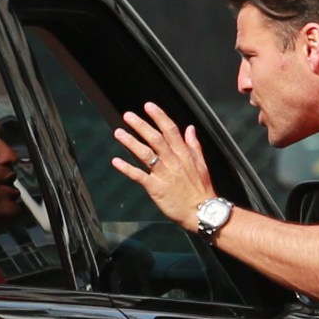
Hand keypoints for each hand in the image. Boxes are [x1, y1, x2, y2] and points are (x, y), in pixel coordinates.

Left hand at [111, 102, 215, 230]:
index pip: (171, 130)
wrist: (201, 212)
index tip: (149, 106)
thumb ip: (194, 145)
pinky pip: (139, 176)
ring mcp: (164, 174)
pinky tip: (116, 161)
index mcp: (184, 154)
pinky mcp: (156, 188)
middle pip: (155, 138)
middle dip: (141, 125)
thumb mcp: (202, 164)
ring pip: (146, 154)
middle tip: (128, 115)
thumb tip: (190, 128)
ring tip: (118, 132)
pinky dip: (127, 168)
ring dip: (131, 142)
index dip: (159, 116)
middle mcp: (173, 161)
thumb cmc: (202, 190)